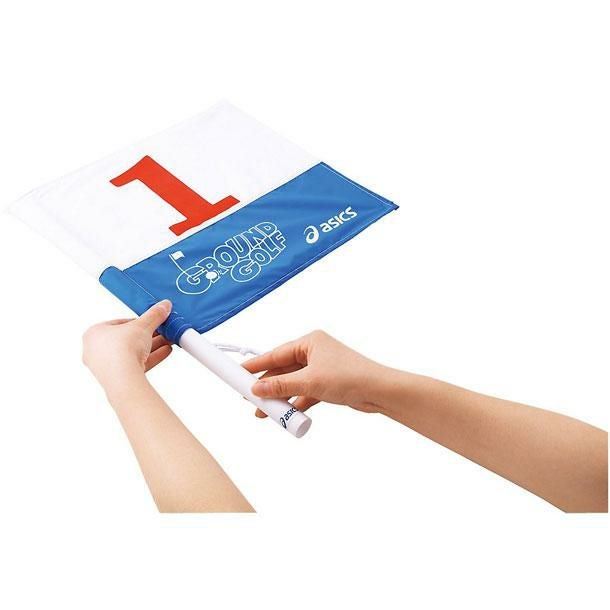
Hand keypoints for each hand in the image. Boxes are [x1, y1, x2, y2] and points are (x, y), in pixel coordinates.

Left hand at [82, 300, 172, 391]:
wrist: (122, 378)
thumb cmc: (120, 350)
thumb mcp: (143, 325)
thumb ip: (154, 315)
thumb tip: (163, 306)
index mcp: (94, 333)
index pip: (119, 323)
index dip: (139, 321)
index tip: (151, 321)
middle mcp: (96, 350)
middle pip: (128, 339)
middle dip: (148, 335)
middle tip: (161, 331)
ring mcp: (106, 366)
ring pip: (132, 353)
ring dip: (152, 347)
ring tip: (167, 341)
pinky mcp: (117, 378)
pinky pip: (135, 365)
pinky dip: (150, 358)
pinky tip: (164, 352)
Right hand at [243, 330, 390, 416]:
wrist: (379, 391)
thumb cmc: (349, 377)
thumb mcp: (310, 381)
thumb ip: (281, 386)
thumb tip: (257, 388)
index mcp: (310, 342)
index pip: (276, 354)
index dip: (256, 364)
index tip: (238, 372)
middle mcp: (314, 352)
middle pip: (283, 370)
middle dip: (267, 386)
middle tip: (248, 397)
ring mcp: (321, 368)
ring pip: (293, 383)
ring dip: (280, 397)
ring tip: (264, 412)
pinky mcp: (327, 383)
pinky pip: (304, 392)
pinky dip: (295, 402)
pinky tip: (284, 414)